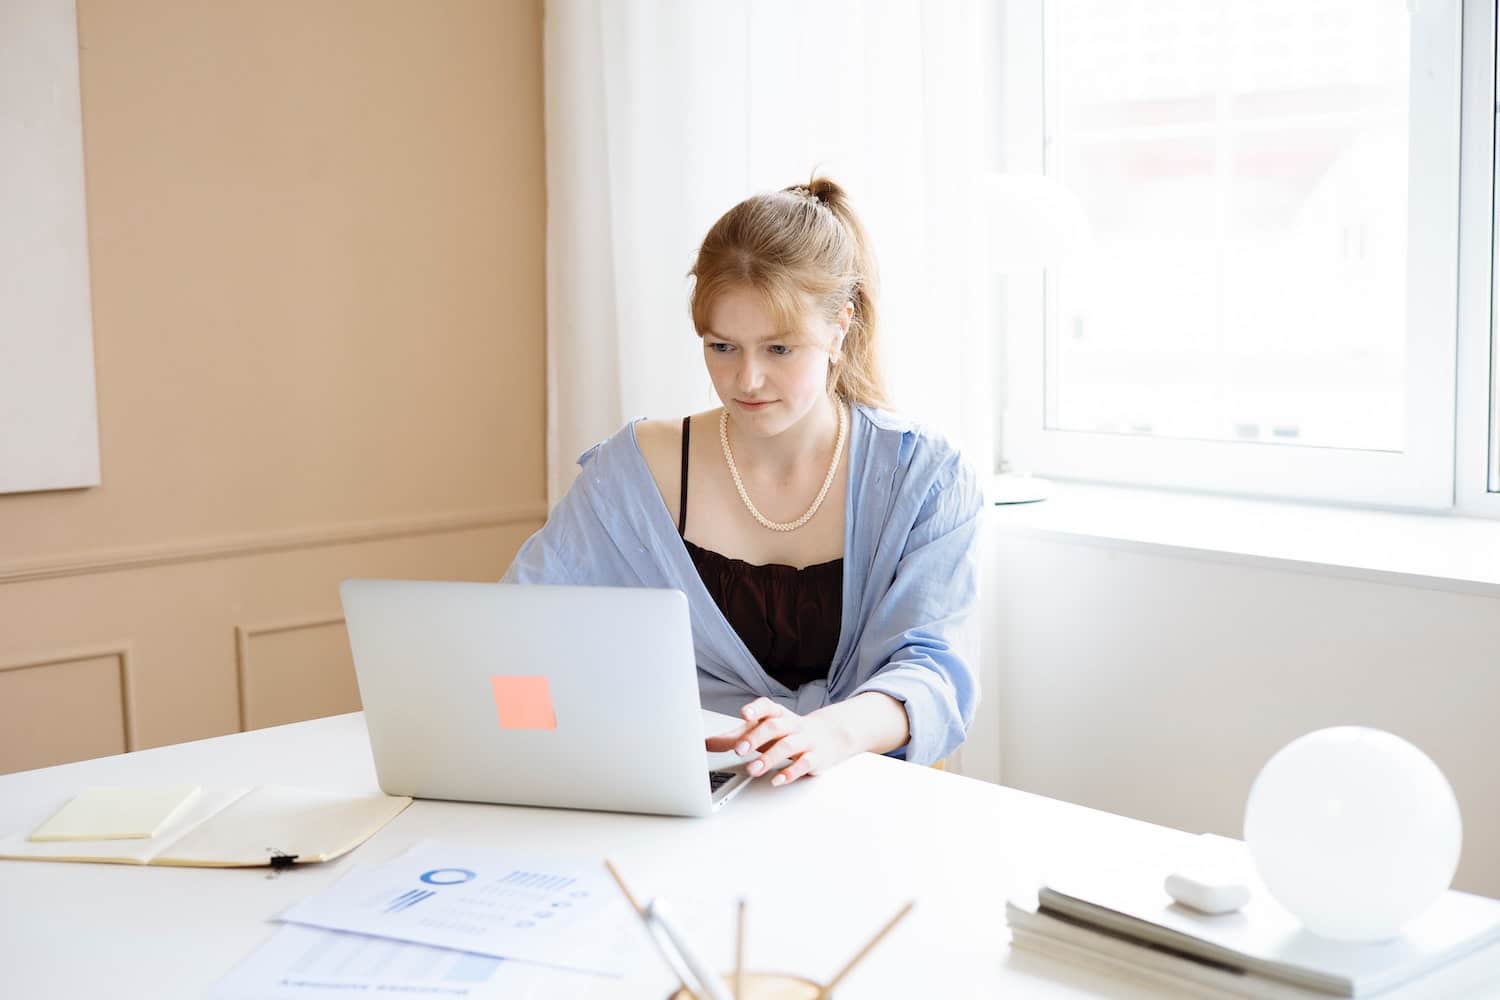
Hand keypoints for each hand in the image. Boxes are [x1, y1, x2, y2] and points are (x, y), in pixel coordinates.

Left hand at [704, 697, 855, 786]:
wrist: (827, 736)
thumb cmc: (786, 733)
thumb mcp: (760, 731)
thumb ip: (733, 737)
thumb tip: (704, 743)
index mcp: (777, 714)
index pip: (766, 706)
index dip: (755, 709)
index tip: (744, 714)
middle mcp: (791, 725)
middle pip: (774, 727)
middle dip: (756, 738)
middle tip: (739, 749)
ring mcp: (805, 741)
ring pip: (788, 746)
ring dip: (769, 758)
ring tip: (752, 769)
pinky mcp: (815, 758)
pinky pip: (804, 764)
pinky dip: (790, 772)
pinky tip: (777, 780)